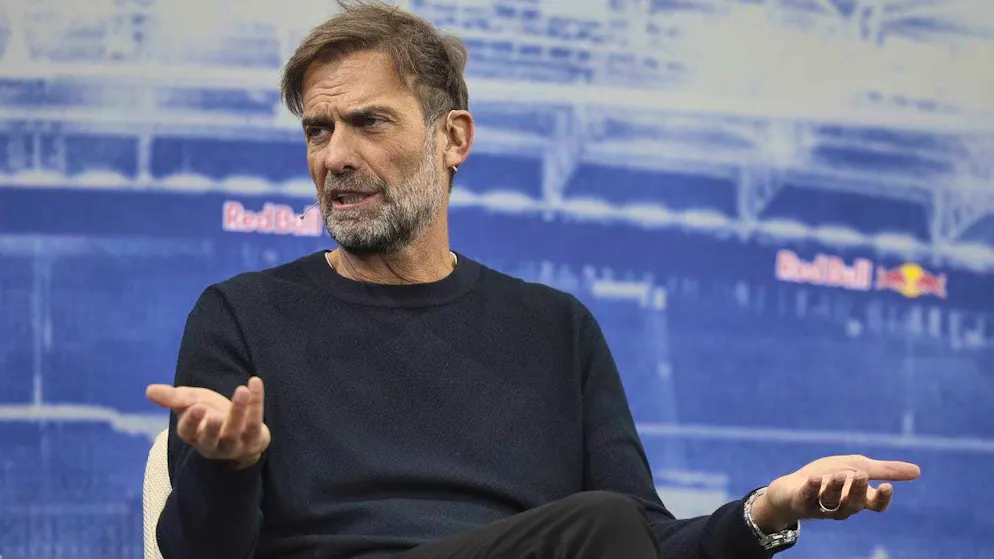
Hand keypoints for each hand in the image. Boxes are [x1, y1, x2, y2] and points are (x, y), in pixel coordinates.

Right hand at [146, 376, 270, 469]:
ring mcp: (234, 445)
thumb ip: (173, 398)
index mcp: (193, 435)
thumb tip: (149, 390)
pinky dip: (256, 402)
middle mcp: (212, 445)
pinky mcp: (254, 440)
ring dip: (238, 410)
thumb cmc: (211, 414)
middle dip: (211, 427)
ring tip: (241, 390)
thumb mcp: (191, 403)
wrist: (241, 428)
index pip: (188, 432)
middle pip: (210, 440)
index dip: (191, 421)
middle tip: (213, 413)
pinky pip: (255, 422)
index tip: (196, 407)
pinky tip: (255, 382)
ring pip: (235, 431)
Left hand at [751, 454, 920, 530]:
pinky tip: (815, 478)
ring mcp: (821, 505)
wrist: (792, 487)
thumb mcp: (858, 467)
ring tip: (841, 474)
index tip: (886, 486)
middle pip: (854, 503)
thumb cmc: (828, 477)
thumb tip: (918, 471)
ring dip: (836, 487)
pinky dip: (812, 488)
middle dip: (858, 490)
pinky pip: (808, 497)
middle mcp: (841, 505)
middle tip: (861, 474)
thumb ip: (884, 470)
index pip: (875, 505)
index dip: (881, 499)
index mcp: (858, 497)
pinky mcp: (801, 501)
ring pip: (832, 501)